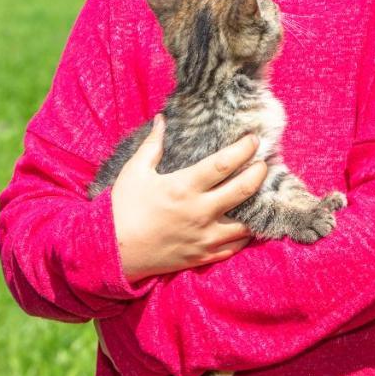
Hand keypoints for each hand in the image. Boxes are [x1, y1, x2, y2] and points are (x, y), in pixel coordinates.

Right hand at [111, 115, 268, 282]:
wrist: (109, 251)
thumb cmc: (122, 208)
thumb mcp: (135, 171)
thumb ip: (153, 144)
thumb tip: (161, 119)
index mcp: (184, 187)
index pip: (225, 163)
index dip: (244, 149)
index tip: (255, 140)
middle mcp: (199, 212)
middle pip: (243, 190)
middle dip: (259, 174)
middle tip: (265, 164)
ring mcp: (203, 237)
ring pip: (246, 224)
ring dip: (257, 209)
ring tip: (262, 196)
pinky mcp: (202, 257)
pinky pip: (234, 247)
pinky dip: (244, 236)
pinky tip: (248, 225)